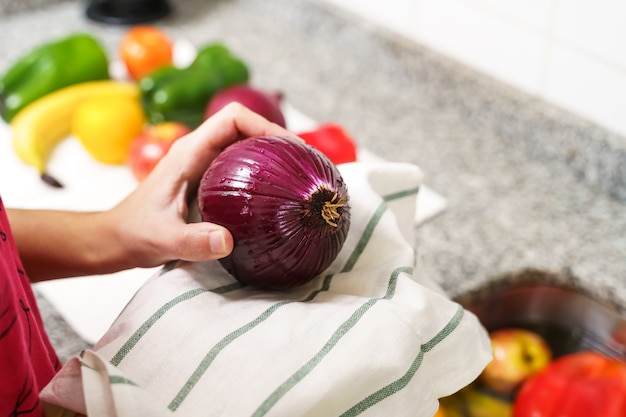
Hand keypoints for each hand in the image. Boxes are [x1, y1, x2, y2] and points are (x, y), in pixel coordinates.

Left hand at [106, 102, 294, 267]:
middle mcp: (200, 152)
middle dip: (279, 141)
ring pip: (247, 147)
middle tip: (306, 166)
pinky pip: (244, 167)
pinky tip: (280, 196)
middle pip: (247, 128)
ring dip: (275, 156)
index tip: (290, 149)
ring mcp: (206, 165)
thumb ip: (192, 241)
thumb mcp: (163, 238)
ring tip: (301, 178)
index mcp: (190, 152)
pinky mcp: (210, 181)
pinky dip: (265, 174)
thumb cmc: (135, 233)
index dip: (265, 125)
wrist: (118, 239)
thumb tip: (227, 241)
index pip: (234, 118)